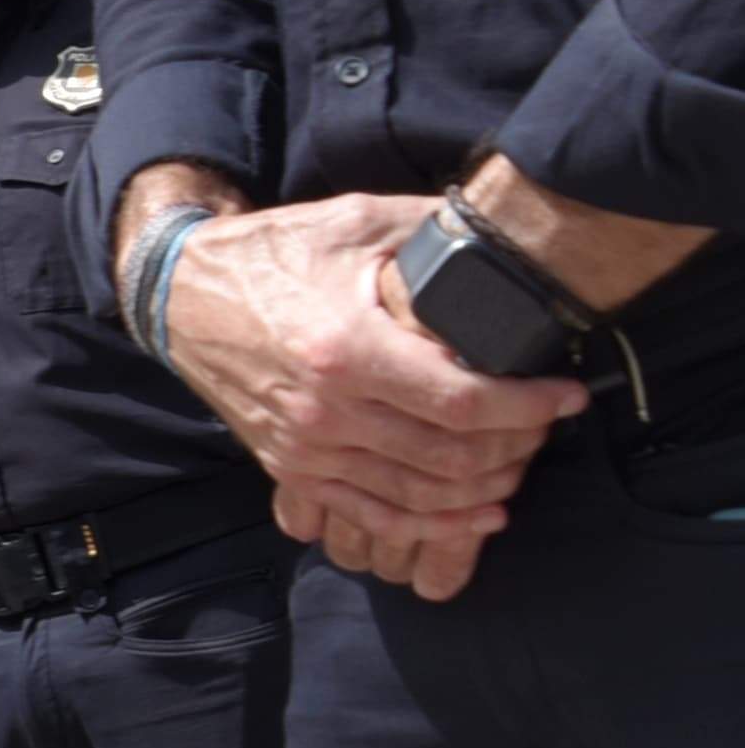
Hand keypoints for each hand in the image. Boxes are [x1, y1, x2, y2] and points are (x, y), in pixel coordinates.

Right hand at [162, 194, 582, 600]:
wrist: (180, 296)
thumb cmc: (271, 255)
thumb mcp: (354, 223)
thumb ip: (436, 229)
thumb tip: (515, 230)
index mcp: (345, 350)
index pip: (462, 402)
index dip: (529, 406)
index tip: (567, 395)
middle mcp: (324, 412)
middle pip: (450, 458)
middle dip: (517, 446)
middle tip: (547, 424)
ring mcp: (305, 449)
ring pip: (421, 496)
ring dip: (484, 489)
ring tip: (521, 462)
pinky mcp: (291, 469)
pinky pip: (375, 516)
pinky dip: (435, 524)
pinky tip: (479, 512)